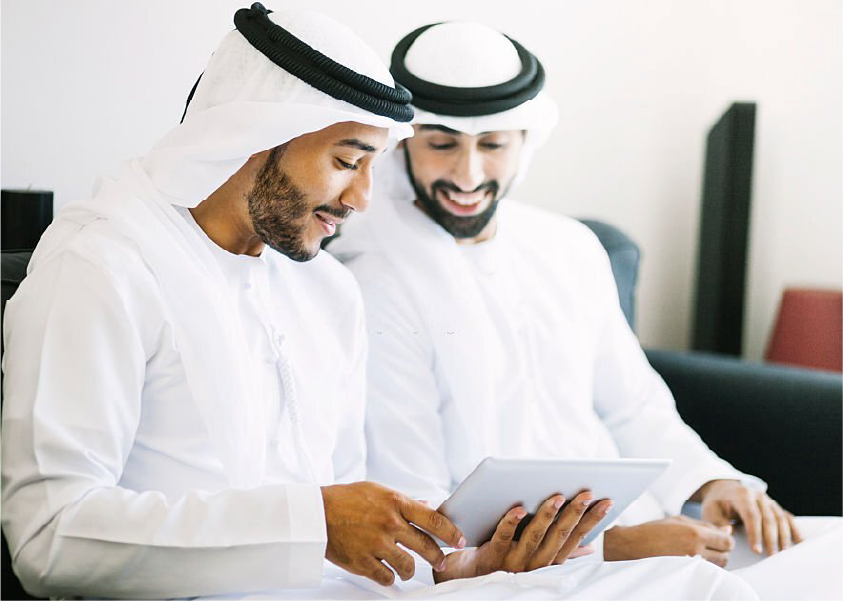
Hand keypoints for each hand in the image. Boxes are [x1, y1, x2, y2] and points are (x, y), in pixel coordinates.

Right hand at [321, 482, 464, 585]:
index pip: (433, 519)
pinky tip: (387, 571)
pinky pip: (386, 577)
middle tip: (441, 562)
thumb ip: (404, 501)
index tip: (459, 540)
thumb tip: (427, 505)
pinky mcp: (363, 562)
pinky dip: (389, 577)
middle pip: (426, 546)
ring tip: (409, 569)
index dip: (451, 532)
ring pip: (408, 566)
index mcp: (395, 503)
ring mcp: (376, 544)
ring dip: (411, 570)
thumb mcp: (377, 491)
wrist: (316, 514)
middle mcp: (389, 523)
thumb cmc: (346, 499)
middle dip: (438, 558)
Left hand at [434, 492, 611, 582]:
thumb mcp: (536, 556)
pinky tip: (517, 508)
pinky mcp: (493, 557)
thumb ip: (559, 549)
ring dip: (547, 515)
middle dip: (575, 513)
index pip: (576, 537)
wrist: (468, 575)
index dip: (593, 520)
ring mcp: (515, 562)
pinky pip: (504, 537)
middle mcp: (536, 564)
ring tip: (558, 496)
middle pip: (560, 535)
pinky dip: (510, 522)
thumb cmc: (506, 559)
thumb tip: (588, 548)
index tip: (608, 501)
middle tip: (587, 491)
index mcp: (550, 561)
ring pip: (535, 537)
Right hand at [604, 515, 734, 566]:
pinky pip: (706, 573)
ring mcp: (691, 565)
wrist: (633, 546)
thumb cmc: (654, 531)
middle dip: (721, 550)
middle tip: (707, 545)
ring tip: (698, 552)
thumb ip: (705, 525)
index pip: (727, 541)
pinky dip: (705, 567)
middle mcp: (696, 551)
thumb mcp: (679, 520)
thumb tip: (727, 530)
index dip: (725, 539)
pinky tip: (693, 560)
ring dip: (713, 560)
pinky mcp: (686, 574)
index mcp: (695, 534)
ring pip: (718, 567)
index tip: (719, 538)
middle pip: (725, 556)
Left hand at [699, 479, 801, 555]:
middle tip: (771, 556)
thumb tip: (728, 534)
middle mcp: (758, 496)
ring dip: (783, 536)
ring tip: (783, 552)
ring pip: (780, 518)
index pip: (751, 515)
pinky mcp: (775, 506)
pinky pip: (788, 517)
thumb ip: (716, 524)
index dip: (755, 533)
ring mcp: (769, 500)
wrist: (724, 490)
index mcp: (742, 495)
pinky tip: (799, 542)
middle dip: (771, 538)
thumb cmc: (717, 503)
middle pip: (769, 518)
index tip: (756, 550)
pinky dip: (794, 529)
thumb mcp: (710, 511)